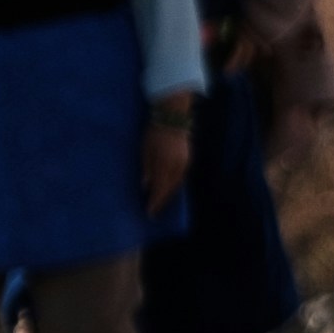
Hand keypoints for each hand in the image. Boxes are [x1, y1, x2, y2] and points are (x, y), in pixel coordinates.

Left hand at [139, 100, 193, 216]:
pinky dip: (174, 184)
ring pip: (177, 184)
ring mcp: (184, 164)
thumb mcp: (145, 150)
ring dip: (169, 193)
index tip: (150, 213)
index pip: (160, 189)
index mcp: (165, 165)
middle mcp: (177, 167)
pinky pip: (181, 177)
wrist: (173, 119)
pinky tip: (168, 187)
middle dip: (162, 200)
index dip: (155, 202)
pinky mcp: (188, 160)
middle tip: (154, 210)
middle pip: (170, 189)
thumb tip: (146, 185)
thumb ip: (147, 168)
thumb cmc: (154, 133)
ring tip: (160, 201)